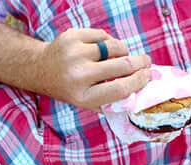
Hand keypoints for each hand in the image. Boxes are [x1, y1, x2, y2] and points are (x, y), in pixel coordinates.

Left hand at [36, 28, 150, 110]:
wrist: (41, 69)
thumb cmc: (71, 88)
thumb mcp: (88, 101)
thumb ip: (112, 100)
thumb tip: (144, 91)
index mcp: (84, 97)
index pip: (120, 89)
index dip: (139, 81)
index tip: (148, 76)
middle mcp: (78, 76)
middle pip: (122, 66)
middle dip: (140, 63)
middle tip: (146, 62)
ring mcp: (74, 54)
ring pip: (114, 47)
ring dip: (123, 51)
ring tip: (121, 56)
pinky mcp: (72, 36)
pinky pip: (103, 36)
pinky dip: (108, 42)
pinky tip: (103, 49)